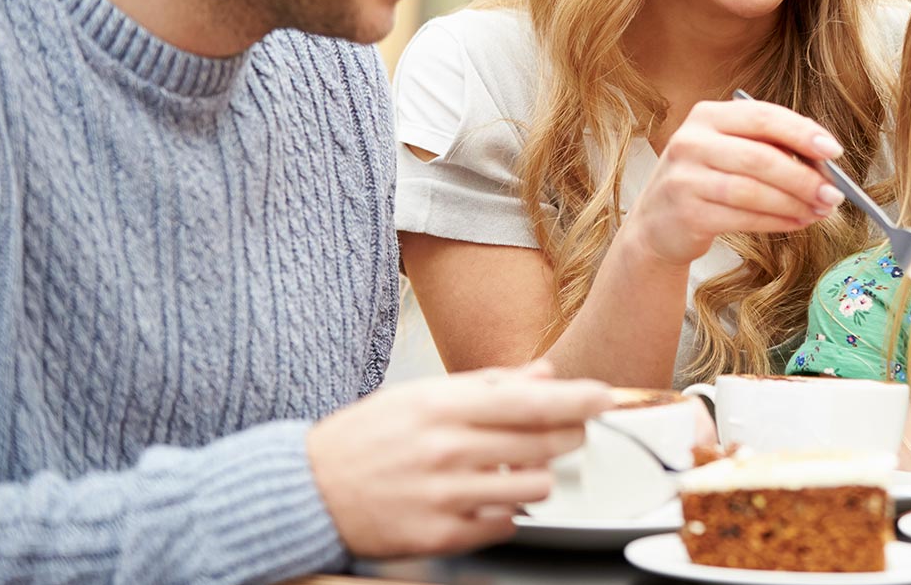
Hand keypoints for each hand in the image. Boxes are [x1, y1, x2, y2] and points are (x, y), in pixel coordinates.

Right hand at [307, 360, 613, 557]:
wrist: (306, 491)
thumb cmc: (366, 438)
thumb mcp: (421, 395)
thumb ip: (488, 384)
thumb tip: (544, 374)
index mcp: (441, 407)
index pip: (528, 402)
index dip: (576, 399)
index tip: (604, 396)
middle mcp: (445, 450)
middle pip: (541, 444)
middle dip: (568, 436)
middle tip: (567, 432)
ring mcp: (442, 497)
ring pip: (533, 488)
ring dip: (538, 477)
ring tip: (514, 468)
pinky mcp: (437, 536)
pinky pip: (505, 525)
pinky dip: (507, 511)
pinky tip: (487, 498)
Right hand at [624, 99, 845, 266]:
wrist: (656, 224)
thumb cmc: (704, 182)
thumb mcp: (727, 151)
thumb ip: (768, 147)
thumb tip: (824, 161)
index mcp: (707, 116)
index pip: (762, 116)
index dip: (802, 132)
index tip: (833, 151)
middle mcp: (691, 141)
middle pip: (760, 156)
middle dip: (804, 177)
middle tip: (834, 193)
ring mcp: (685, 178)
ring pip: (754, 190)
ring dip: (795, 203)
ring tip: (820, 211)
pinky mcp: (687, 213)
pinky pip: (743, 217)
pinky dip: (777, 221)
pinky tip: (797, 223)